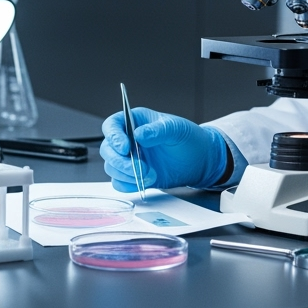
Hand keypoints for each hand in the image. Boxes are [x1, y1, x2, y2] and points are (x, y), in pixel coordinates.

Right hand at [100, 107, 229, 191]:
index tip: (125, 147)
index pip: (112, 125)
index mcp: (135, 121)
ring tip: (150, 175)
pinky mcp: (133, 175)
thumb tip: (139, 134)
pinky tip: (143, 182)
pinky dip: (128, 185)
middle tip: (139, 167)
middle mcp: (128, 140)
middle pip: (108, 149)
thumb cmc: (188, 138)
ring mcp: (130, 158)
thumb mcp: (176, 129)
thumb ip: (158, 130)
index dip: (114, 136)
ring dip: (127, 174)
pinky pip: (119, 183)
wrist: (199, 160)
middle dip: (120, 161)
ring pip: (112, 167)